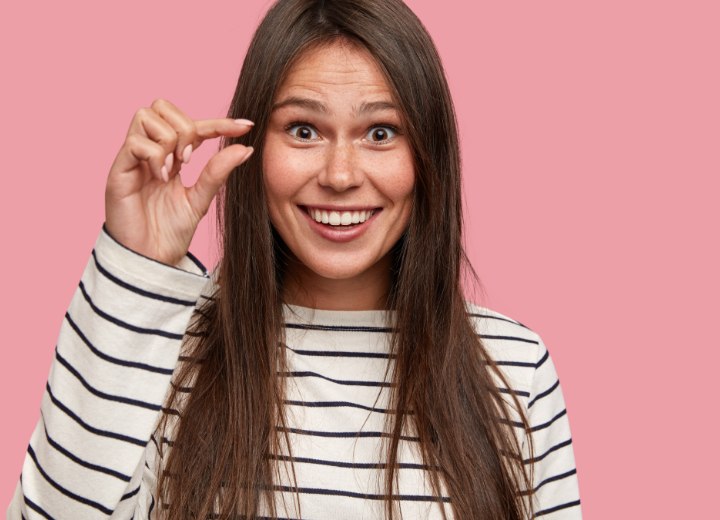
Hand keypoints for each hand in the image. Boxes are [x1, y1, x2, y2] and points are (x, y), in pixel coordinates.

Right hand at [104, 98, 253, 265]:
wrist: (150, 259)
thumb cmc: (169, 233)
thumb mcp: (200, 199)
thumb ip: (218, 173)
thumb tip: (246, 149)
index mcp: (171, 157)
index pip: (193, 126)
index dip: (219, 123)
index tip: (247, 127)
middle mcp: (150, 153)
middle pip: (162, 106)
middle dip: (185, 127)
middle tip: (190, 159)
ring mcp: (132, 160)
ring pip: (146, 116)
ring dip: (168, 140)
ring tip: (174, 170)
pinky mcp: (118, 171)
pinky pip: (135, 143)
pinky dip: (155, 156)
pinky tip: (161, 177)